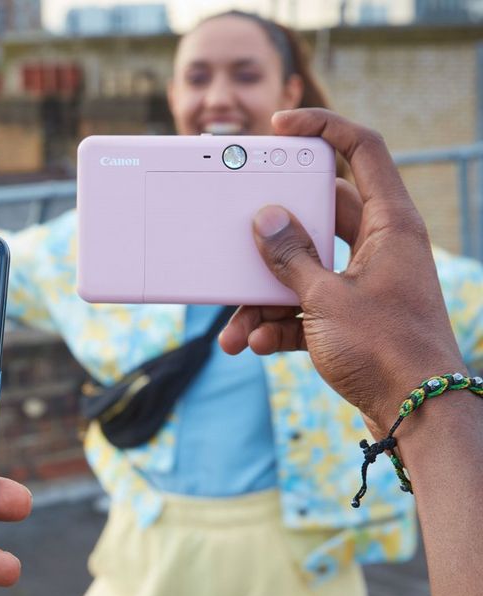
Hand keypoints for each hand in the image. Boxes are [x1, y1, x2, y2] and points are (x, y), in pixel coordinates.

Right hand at [219, 108, 464, 435]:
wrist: (415, 414)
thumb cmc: (385, 350)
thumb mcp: (326, 298)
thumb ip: (291, 257)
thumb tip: (266, 218)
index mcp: (389, 225)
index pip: (362, 152)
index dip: (322, 129)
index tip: (280, 126)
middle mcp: (379, 248)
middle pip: (319, 218)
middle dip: (273, 239)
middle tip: (240, 232)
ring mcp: (364, 284)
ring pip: (304, 272)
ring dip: (265, 298)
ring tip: (235, 326)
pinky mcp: (350, 319)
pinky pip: (306, 309)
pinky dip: (279, 325)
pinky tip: (257, 345)